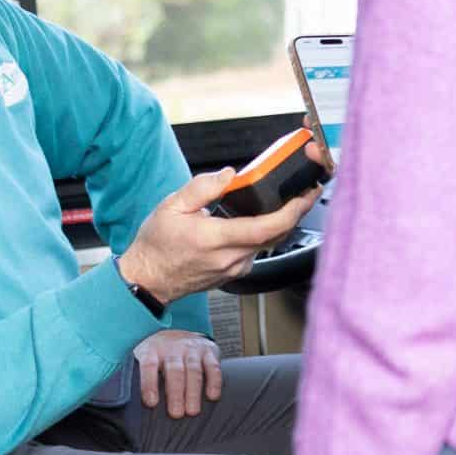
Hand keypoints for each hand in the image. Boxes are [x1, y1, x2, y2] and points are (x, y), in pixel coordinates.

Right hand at [117, 169, 320, 303]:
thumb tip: (229, 175)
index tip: (305, 195)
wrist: (148, 279)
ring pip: (269, 243)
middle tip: (306, 192)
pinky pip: (258, 250)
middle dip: (296, 212)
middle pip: (277, 235)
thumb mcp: (171, 206)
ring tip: (287, 201)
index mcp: (215, 239)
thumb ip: (202, 187)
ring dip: (281, 223)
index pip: (266, 228)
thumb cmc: (157, 245)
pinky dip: (265, 233)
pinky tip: (262, 219)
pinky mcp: (236, 272)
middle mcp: (231, 257)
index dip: (292, 211)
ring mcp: (235, 268)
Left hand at [133, 329, 220, 419]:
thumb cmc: (157, 354)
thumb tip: (120, 400)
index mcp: (152, 350)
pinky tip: (212, 396)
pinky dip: (214, 381)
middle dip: (175, 393)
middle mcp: (173, 348)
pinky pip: (213, 366)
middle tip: (175, 414)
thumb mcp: (143, 357)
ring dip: (193, 392)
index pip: (149, 366)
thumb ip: (135, 374)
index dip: (149, 384)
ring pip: (194, 370)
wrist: (179, 332)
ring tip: (192, 411)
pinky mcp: (209, 351)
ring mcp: (192, 348)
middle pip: (174, 370)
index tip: (151, 403)